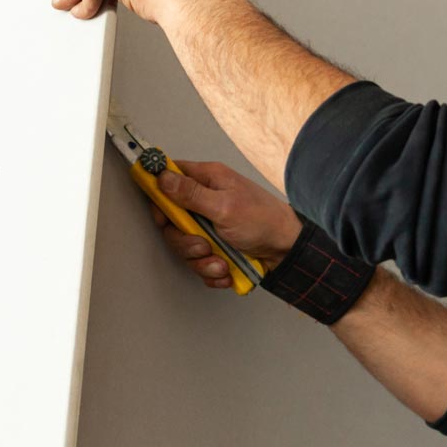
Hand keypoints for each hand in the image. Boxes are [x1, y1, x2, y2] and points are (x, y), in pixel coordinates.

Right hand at [151, 160, 303, 288]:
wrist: (287, 251)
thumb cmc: (263, 221)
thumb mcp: (224, 206)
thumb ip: (190, 194)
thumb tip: (161, 176)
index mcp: (208, 180)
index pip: (168, 178)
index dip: (159, 196)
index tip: (163, 216)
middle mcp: (205, 200)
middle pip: (172, 220)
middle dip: (185, 241)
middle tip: (203, 246)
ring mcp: (209, 225)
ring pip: (184, 246)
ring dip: (201, 261)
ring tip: (221, 262)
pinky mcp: (215, 246)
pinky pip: (199, 262)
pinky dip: (212, 270)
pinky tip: (227, 269)